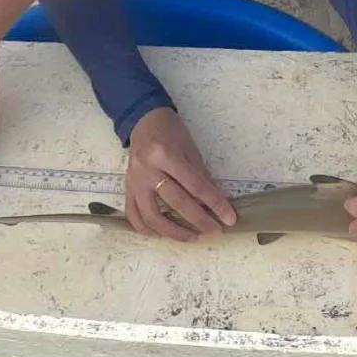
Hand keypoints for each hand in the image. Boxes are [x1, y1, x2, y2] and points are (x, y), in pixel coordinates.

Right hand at [124, 107, 236, 241]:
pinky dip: (146, 229)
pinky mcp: (127, 187)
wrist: (143, 119)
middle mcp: (148, 170)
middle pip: (176, 203)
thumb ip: (202, 176)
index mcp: (166, 155)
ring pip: (152, 216)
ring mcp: (134, 181)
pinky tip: (161, 235)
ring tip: (192, 237)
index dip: (215, 204)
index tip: (229, 218)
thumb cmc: (170, 131)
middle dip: (199, 220)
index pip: (195, 186)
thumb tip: (220, 201)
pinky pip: (133, 214)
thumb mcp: (190, 149)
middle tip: (215, 230)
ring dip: (173, 232)